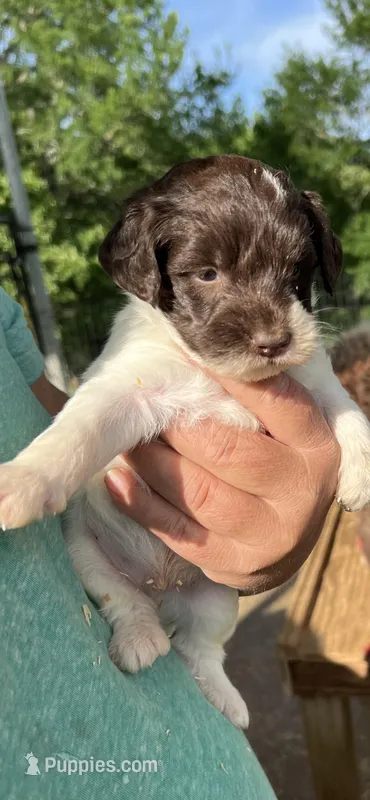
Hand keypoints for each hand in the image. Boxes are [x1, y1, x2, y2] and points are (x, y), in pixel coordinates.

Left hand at [104, 372, 339, 592]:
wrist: (288, 534)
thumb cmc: (279, 460)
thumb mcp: (290, 426)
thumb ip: (266, 392)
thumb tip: (205, 352)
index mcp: (317, 446)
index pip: (273, 400)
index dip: (226, 375)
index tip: (186, 354)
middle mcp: (300, 493)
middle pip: (225, 449)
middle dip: (175, 424)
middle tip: (143, 402)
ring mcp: (269, 535)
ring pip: (198, 492)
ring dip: (151, 461)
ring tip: (127, 439)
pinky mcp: (234, 565)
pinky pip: (177, 532)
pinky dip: (140, 503)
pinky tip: (117, 479)